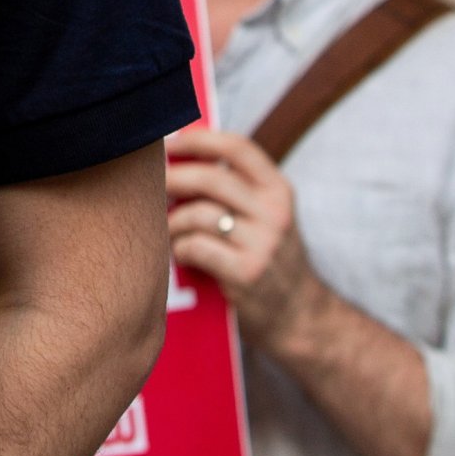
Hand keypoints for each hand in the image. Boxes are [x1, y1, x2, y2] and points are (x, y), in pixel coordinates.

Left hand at [166, 124, 320, 346]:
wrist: (301, 316)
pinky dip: (180, 248)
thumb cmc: (269, 259)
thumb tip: (179, 153)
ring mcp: (262, 244)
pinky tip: (182, 254)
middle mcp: (274, 213)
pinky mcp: (246, 273)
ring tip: (168, 230)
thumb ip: (236, 188)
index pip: (237, 148)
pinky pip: (195, 247)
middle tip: (153, 186)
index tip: (170, 142)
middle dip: (173, 179)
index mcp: (278, 191)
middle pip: (210, 179)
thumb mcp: (268, 217)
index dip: (199, 140)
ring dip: (173, 222)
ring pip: (197, 215)